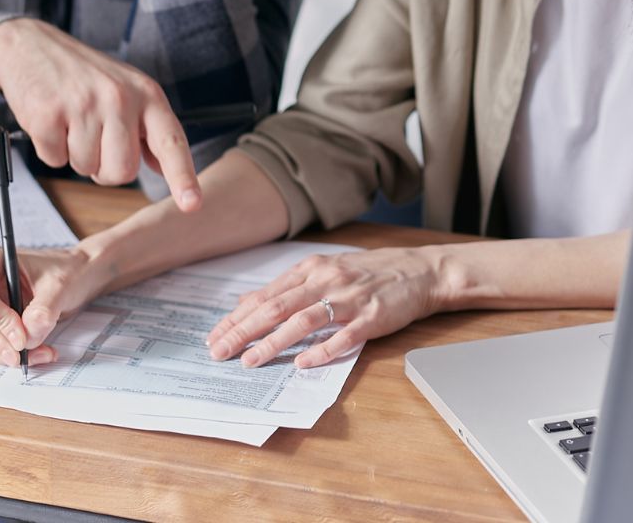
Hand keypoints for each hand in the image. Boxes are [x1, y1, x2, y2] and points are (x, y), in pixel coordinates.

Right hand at [0, 17, 200, 208]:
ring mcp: (84, 104)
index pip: (171, 141)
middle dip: (105, 168)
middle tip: (94, 139)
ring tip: (71, 121)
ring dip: (75, 155)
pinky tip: (52, 120)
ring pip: (86, 168)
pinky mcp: (49, 113)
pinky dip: (51, 149)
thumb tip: (164, 167)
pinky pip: (55, 160)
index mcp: (147, 94)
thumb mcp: (128, 90)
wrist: (32, 44)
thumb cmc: (84, 74)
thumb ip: (147, 128)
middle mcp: (120, 98)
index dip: (183, 176)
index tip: (192, 204)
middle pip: (122, 171)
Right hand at [0, 243, 102, 365]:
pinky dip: (8, 354)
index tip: (23, 336)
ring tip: (41, 350)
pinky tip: (35, 351)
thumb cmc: (65, 271)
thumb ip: (43, 311)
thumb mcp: (60, 286)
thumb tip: (26, 338)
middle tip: (25, 349)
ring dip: (6, 352)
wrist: (74, 277)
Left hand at [206, 246, 443, 368]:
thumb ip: (287, 287)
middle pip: (276, 307)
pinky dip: (321, 351)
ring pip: (303, 320)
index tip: (214, 336)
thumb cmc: (368, 273)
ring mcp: (348, 298)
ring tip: (251, 361)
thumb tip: (246, 302)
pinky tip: (303, 364)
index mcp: (311, 269)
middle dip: (244, 331)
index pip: (265, 296)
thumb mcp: (324, 270)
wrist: (418, 270)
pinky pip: (343, 336)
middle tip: (219, 352)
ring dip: (273, 342)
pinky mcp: (371, 317)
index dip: (237, 318)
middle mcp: (325, 279)